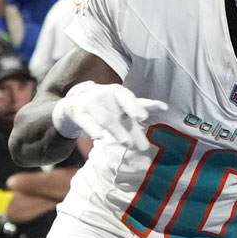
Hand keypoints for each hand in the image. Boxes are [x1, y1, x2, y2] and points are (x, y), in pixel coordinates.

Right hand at [51, 81, 167, 150]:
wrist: (73, 106)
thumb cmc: (104, 110)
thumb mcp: (120, 113)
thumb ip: (136, 123)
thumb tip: (152, 142)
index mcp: (120, 94)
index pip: (137, 99)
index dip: (149, 103)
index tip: (163, 107)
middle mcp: (107, 95)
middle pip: (124, 103)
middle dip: (134, 109)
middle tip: (144, 118)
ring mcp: (92, 103)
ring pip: (107, 117)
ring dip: (117, 130)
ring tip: (128, 142)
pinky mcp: (78, 112)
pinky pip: (86, 121)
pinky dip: (93, 129)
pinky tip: (98, 137)